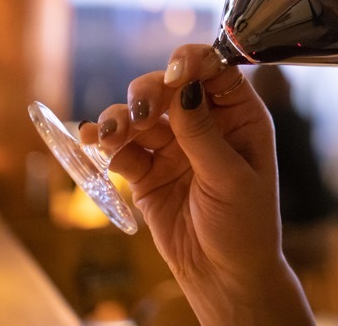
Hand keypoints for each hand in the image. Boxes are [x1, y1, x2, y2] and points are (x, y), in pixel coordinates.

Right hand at [84, 44, 312, 324]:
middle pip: (169, 87)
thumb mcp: (230, 177)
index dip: (192, 63)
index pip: (215, 71)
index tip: (174, 70)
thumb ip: (203, 134)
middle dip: (148, 91)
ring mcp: (174, 146)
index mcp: (239, 116)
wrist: (224, 275)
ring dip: (121, 117)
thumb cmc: (245, 225)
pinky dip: (105, 142)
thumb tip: (183, 87)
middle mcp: (205, 123)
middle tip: (139, 111)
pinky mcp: (147, 171)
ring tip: (110, 134)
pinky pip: (122, 148)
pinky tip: (92, 142)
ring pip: (140, 115)